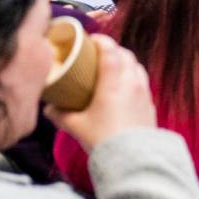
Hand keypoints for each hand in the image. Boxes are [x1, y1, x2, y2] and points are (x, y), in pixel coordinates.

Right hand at [47, 35, 157, 149]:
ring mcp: (144, 92)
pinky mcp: (150, 104)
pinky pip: (143, 81)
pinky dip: (133, 76)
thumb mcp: (75, 127)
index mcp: (114, 83)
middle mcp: (132, 83)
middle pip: (126, 55)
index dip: (101, 40)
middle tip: (98, 52)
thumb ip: (60, 114)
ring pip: (137, 66)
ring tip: (111, 67)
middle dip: (113, 49)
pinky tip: (124, 86)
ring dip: (125, 61)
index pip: (110, 51)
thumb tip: (49, 107)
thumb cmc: (103, 140)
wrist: (133, 159)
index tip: (91, 38)